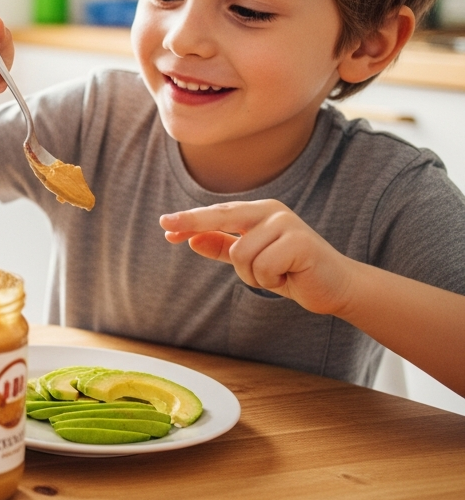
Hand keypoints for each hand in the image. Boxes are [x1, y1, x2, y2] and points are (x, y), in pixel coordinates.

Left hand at [160, 200, 355, 314]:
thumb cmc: (291, 270)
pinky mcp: (300, 241)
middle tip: (166, 226)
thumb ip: (223, 247)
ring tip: (277, 274)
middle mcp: (271, 212)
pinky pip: (262, 266)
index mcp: (259, 213)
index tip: (164, 225)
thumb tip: (191, 238)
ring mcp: (286, 224)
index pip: (218, 214)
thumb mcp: (251, 260)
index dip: (190, 221)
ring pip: (241, 255)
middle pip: (223, 216)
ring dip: (254, 275)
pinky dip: (270, 279)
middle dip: (194, 223)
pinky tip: (289, 276)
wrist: (334, 287)